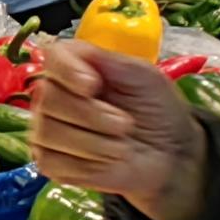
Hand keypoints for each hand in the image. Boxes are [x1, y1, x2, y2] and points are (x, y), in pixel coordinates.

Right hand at [29, 41, 212, 219]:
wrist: (171, 156)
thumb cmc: (158, 111)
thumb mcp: (144, 76)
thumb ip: (110, 60)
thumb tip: (79, 55)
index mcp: (77, 66)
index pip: (52, 57)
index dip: (67, 71)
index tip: (92, 85)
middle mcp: (55, 95)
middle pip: (48, 98)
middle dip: (92, 115)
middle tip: (125, 124)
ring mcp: (48, 129)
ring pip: (49, 132)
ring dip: (94, 143)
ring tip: (122, 146)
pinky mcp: (51, 162)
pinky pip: (51, 161)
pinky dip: (85, 164)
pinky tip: (106, 161)